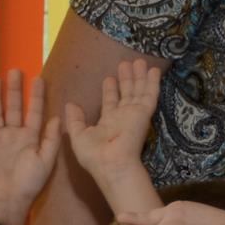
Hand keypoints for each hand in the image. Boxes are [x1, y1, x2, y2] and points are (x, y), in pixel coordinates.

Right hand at [0, 69, 62, 224]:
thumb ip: (51, 140)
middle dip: (16, 90)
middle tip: (17, 71)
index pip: (35, 113)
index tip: (39, 79)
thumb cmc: (29, 183)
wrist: (7, 200)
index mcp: (31, 138)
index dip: (37, 97)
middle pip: (15, 107)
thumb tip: (57, 117)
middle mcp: (14, 135)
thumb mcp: (46, 161)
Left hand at [63, 59, 160, 182]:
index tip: (109, 77)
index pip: (110, 102)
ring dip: (139, 76)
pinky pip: (150, 94)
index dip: (110, 89)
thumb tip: (70, 104)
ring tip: (138, 61)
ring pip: (138, 90)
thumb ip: (75, 119)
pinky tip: (154, 70)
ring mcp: (134, 114)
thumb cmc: (94, 155)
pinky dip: (152, 82)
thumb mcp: (78, 136)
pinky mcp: (144, 113)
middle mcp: (122, 117)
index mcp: (108, 122)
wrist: (111, 164)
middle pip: (126, 93)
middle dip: (126, 79)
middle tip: (126, 63)